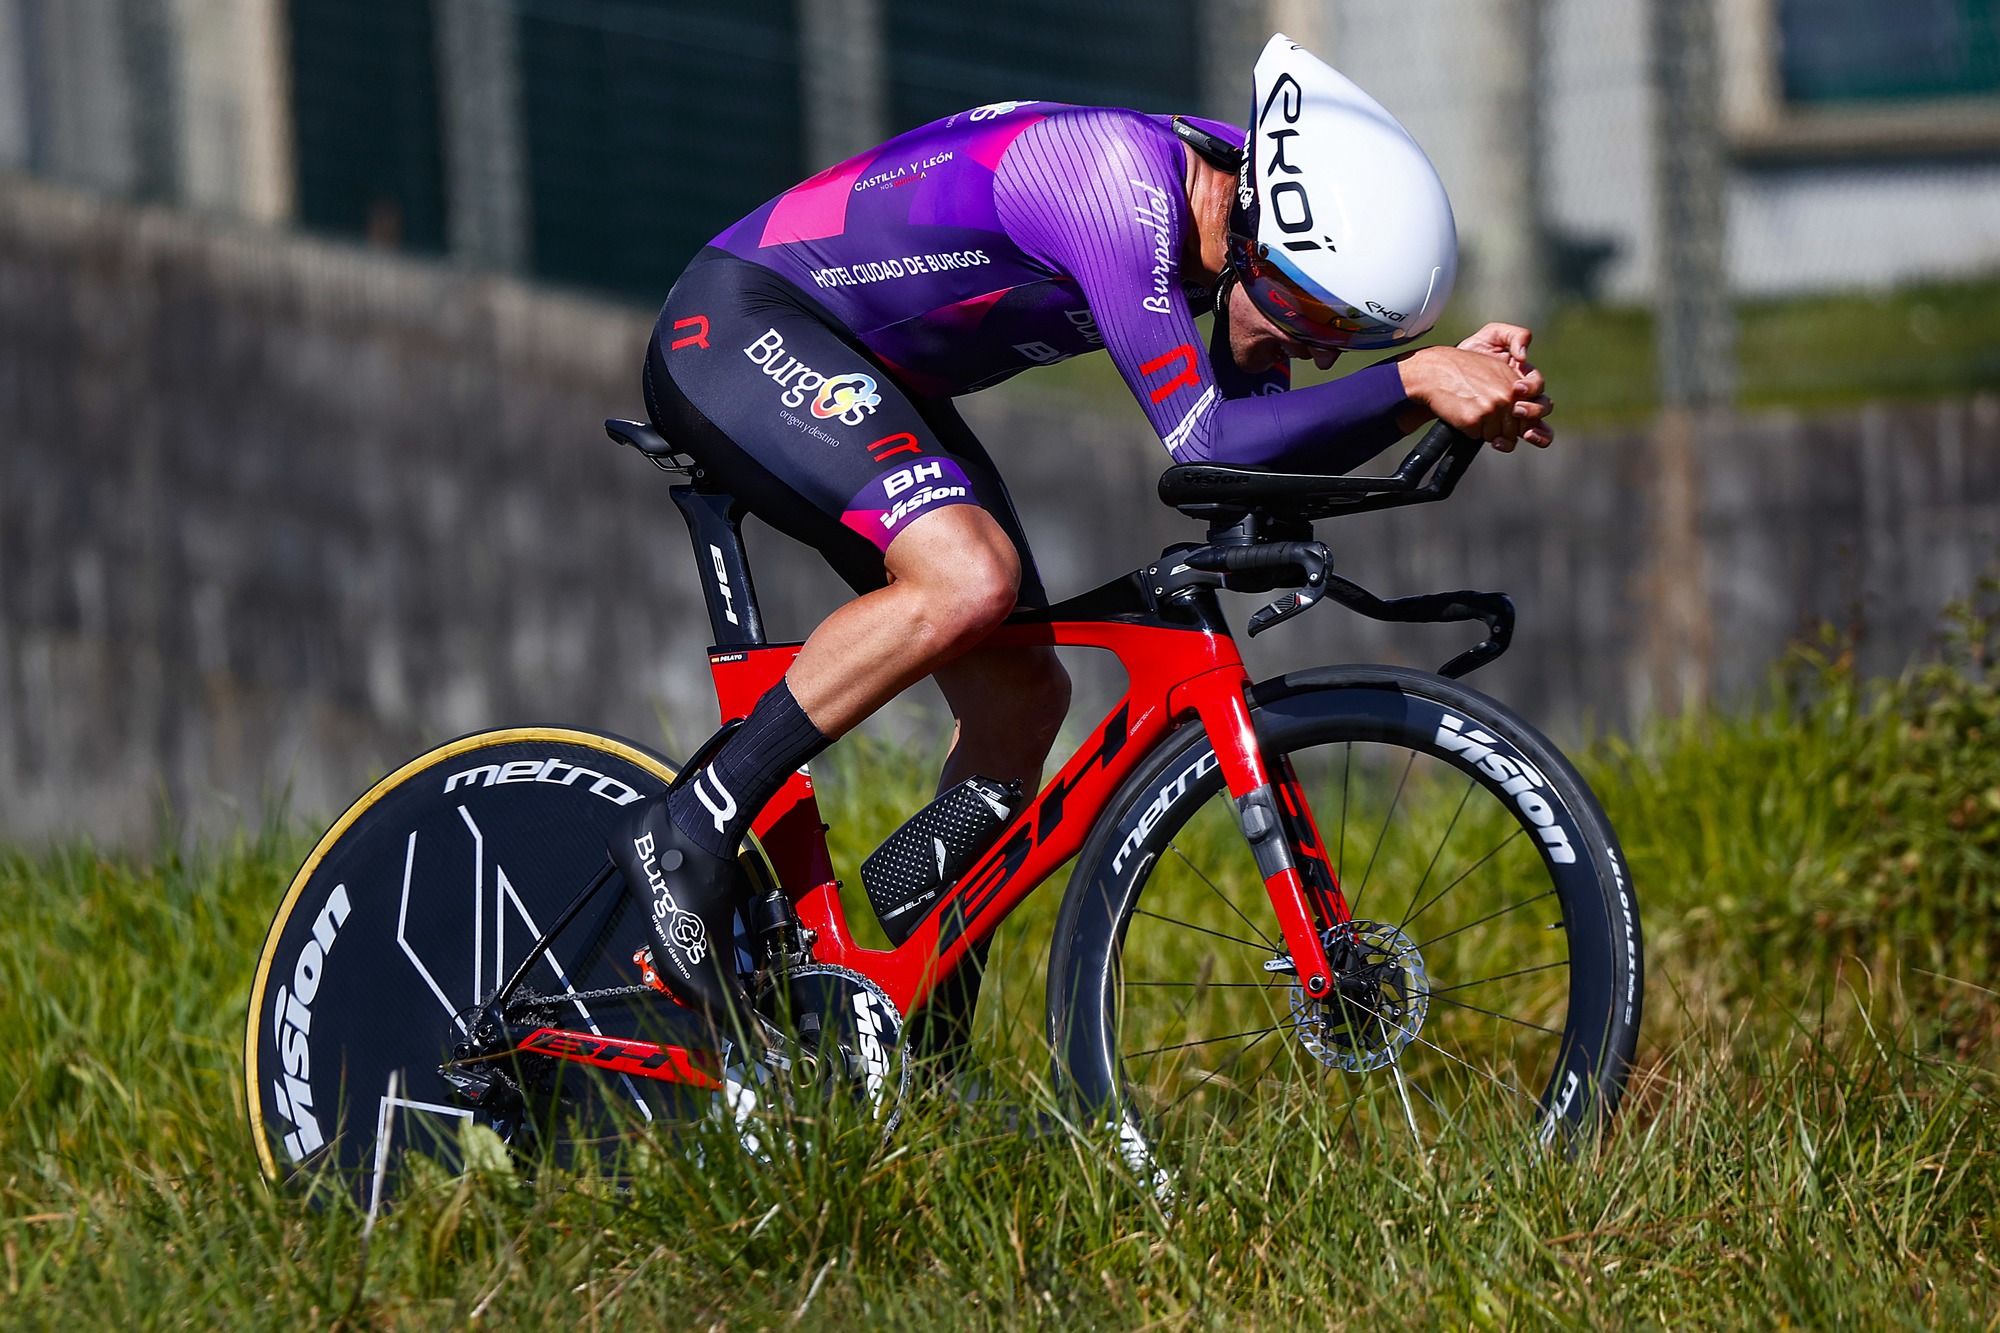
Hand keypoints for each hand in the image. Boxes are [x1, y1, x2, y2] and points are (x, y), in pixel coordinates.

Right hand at [1396, 346, 1552, 448]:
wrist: (1435, 370)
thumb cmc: (1465, 372)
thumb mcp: (1497, 373)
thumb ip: (1515, 394)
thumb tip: (1526, 424)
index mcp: (1516, 385)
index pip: (1534, 417)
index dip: (1527, 428)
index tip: (1521, 431)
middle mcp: (1507, 397)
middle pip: (1516, 431)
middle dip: (1503, 431)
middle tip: (1487, 418)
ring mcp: (1491, 409)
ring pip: (1497, 437)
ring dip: (1484, 431)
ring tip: (1471, 410)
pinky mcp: (1474, 419)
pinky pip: (1477, 437)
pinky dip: (1468, 430)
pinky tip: (1461, 413)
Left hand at [1456, 323, 1554, 448]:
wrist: (1441, 374)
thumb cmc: (1470, 353)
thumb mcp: (1492, 335)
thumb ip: (1515, 335)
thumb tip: (1525, 356)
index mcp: (1524, 378)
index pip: (1538, 386)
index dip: (1532, 388)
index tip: (1516, 388)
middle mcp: (1522, 398)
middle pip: (1542, 409)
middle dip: (1533, 411)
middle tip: (1515, 410)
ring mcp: (1510, 416)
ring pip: (1536, 430)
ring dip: (1535, 434)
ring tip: (1525, 434)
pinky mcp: (1494, 429)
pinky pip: (1511, 441)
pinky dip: (1508, 444)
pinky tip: (1497, 442)